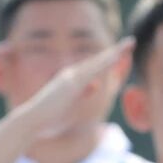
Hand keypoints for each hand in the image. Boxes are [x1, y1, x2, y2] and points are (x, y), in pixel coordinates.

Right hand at [18, 39, 132, 138]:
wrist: (31, 120)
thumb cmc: (48, 117)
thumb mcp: (70, 104)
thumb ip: (83, 93)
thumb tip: (96, 83)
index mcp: (71, 81)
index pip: (94, 68)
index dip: (108, 60)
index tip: (121, 53)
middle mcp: (71, 75)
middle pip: (98, 61)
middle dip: (115, 51)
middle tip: (130, 42)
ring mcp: (71, 78)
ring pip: (97, 63)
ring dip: (113, 53)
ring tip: (128, 44)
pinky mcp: (72, 84)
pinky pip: (93, 71)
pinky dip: (105, 62)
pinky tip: (116, 56)